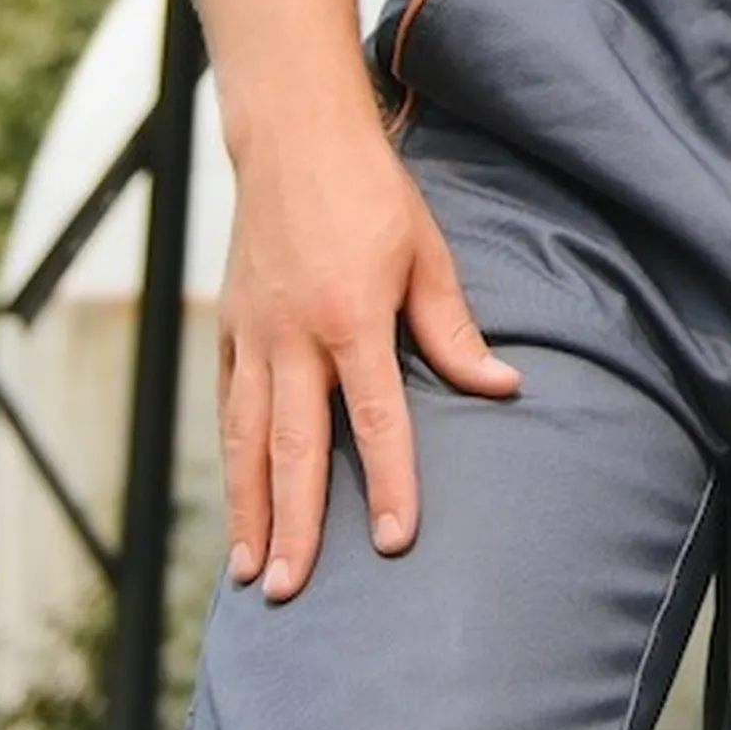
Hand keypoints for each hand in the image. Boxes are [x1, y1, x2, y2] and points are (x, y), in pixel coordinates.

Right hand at [215, 110, 517, 603]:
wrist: (293, 138)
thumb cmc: (372, 193)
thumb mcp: (426, 253)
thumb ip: (453, 331)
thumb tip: (502, 385)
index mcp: (352, 318)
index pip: (376, 418)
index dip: (389, 482)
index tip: (393, 541)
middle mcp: (295, 336)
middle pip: (295, 448)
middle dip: (294, 525)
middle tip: (290, 591)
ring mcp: (253, 334)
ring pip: (246, 438)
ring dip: (248, 509)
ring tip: (251, 572)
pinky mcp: (229, 326)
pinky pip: (228, 403)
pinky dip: (231, 455)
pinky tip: (237, 496)